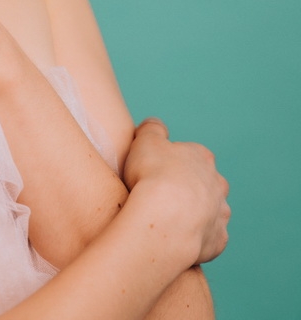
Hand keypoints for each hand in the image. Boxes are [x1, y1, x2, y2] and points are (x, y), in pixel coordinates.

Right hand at [123, 118, 230, 264]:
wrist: (164, 220)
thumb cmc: (154, 176)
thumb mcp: (146, 140)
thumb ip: (152, 128)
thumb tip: (156, 125)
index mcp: (202, 157)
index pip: (191, 154)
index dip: (173, 161)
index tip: (156, 170)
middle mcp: (217, 184)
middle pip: (205, 182)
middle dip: (189, 187)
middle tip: (164, 195)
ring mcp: (220, 213)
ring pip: (211, 211)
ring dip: (196, 213)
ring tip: (170, 220)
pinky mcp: (218, 240)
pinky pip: (210, 238)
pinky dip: (197, 238)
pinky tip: (178, 238)